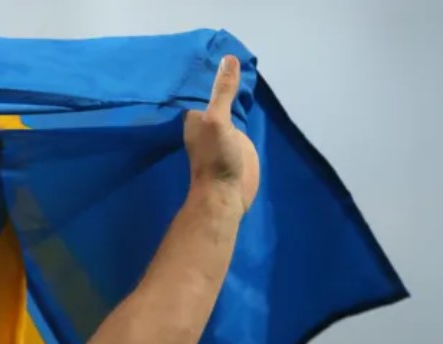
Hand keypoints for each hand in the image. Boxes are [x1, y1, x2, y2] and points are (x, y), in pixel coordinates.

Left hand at [183, 55, 259, 214]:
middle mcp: (206, 122)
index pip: (198, 87)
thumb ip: (222, 92)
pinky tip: (247, 93)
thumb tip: (229, 59)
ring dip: (232, 91)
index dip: (204, 71)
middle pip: (214, 95)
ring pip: (228, 105)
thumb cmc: (215, 158)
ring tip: (241, 67)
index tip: (211, 51)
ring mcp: (222, 131)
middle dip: (219, 79)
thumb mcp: (217, 120)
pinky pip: (240, 116)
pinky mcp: (237, 140)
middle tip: (230, 54)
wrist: (226, 194)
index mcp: (194, 116)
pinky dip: (243, 105)